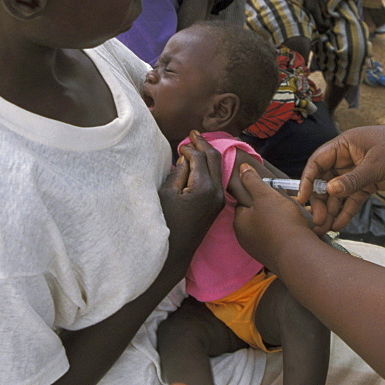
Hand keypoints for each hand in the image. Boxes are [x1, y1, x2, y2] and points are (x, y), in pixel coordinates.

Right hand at [159, 131, 224, 278]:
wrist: (175, 252)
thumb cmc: (166, 223)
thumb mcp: (167, 194)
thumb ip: (179, 172)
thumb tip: (186, 159)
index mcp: (204, 188)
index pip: (199, 158)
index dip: (188, 148)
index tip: (179, 144)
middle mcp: (217, 192)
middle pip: (214, 159)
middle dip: (203, 144)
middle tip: (192, 132)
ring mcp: (219, 199)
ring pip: (217, 168)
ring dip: (207, 154)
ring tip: (196, 142)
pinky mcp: (217, 204)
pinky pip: (216, 178)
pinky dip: (209, 166)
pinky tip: (200, 161)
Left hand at [233, 165, 315, 274]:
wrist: (299, 256)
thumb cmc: (280, 223)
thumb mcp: (265, 195)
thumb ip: (252, 181)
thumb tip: (241, 169)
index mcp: (239, 223)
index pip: (244, 203)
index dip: (257, 194)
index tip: (271, 192)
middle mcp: (245, 238)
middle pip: (257, 215)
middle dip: (272, 207)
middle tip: (286, 201)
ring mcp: (259, 249)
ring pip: (269, 226)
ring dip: (281, 218)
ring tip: (295, 213)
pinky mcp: (273, 257)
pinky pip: (278, 238)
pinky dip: (286, 231)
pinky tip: (297, 227)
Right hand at [297, 126, 384, 232]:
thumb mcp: (377, 165)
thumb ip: (353, 180)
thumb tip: (330, 191)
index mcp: (346, 144)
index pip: (318, 161)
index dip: (308, 180)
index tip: (303, 199)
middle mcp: (349, 157)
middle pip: (326, 180)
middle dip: (320, 201)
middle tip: (317, 220)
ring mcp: (359, 171)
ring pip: (339, 192)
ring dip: (332, 209)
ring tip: (325, 228)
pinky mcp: (370, 183)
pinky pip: (353, 198)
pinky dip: (347, 211)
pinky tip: (339, 225)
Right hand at [300, 0, 329, 32]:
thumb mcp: (321, 0)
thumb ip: (324, 9)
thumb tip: (328, 18)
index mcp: (314, 10)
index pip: (321, 23)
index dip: (326, 26)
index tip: (329, 24)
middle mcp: (310, 14)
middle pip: (317, 27)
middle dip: (323, 28)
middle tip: (327, 25)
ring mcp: (307, 14)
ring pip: (314, 26)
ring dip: (320, 27)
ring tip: (324, 23)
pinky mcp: (306, 14)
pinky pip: (312, 22)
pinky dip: (316, 24)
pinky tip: (319, 21)